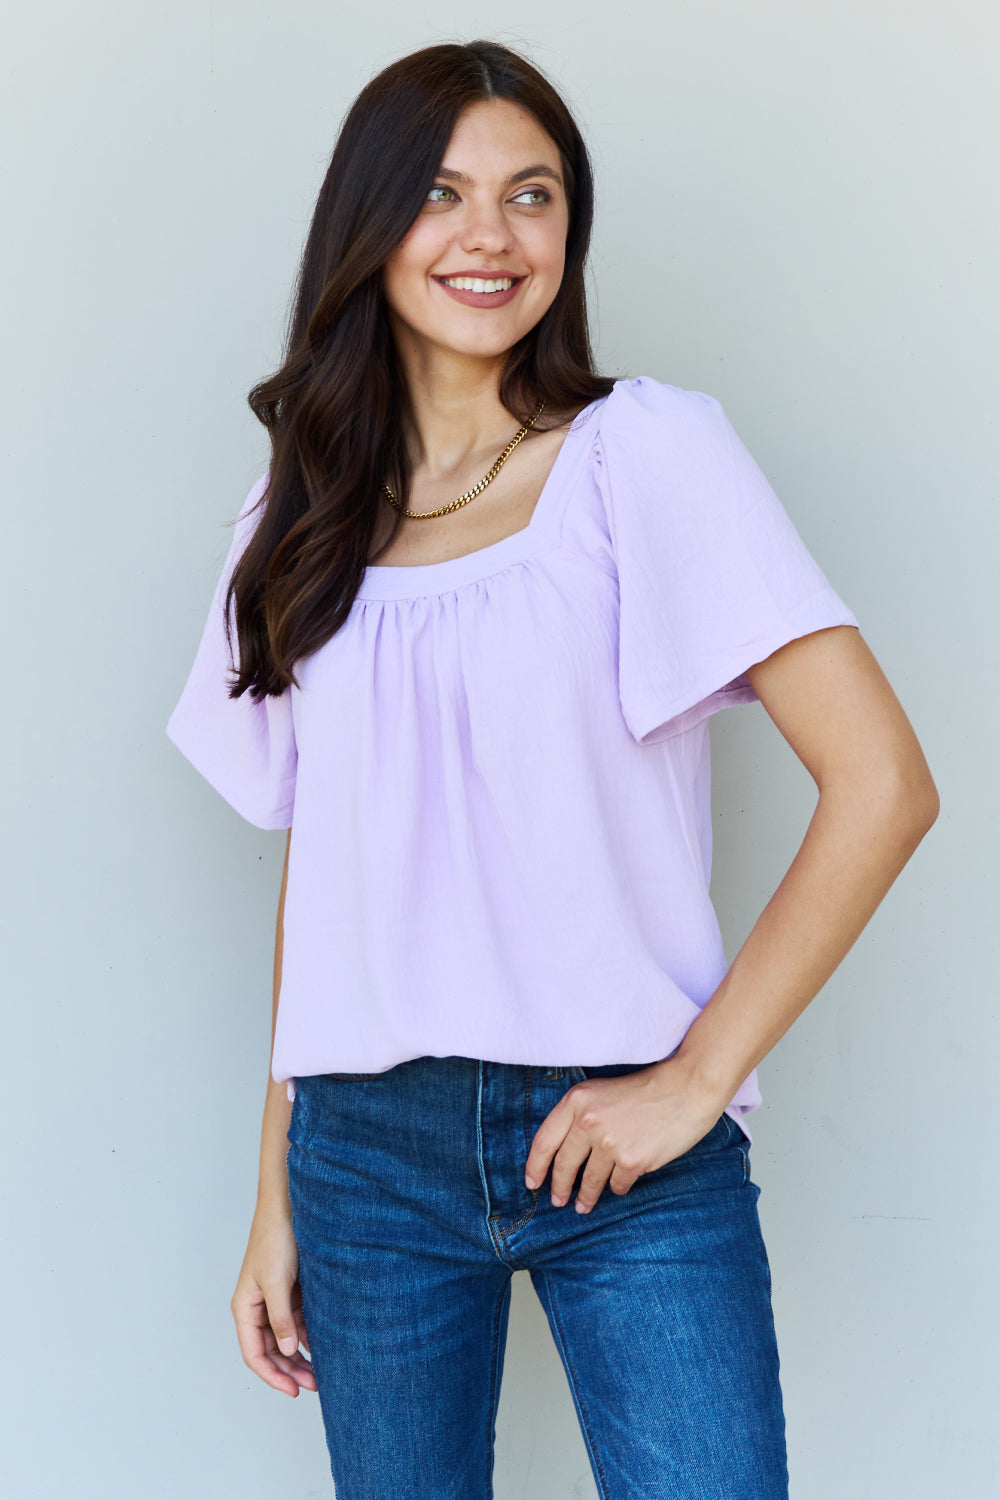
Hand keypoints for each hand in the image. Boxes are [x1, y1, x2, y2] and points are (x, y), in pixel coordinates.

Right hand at [231, 1204, 316, 1396]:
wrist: (289, 1207)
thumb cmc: (275, 1239)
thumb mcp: (277, 1282)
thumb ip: (281, 1318)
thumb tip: (288, 1351)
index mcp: (244, 1308)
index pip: (254, 1355)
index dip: (272, 1376)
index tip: (293, 1391)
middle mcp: (257, 1308)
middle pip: (270, 1351)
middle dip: (290, 1371)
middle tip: (314, 1386)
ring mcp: (274, 1301)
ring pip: (285, 1340)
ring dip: (300, 1357)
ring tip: (321, 1374)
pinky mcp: (290, 1292)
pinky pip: (298, 1323)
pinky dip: (308, 1337)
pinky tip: (324, 1348)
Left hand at [523, 1058, 724, 1213]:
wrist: (687, 1087)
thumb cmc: (646, 1088)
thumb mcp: (602, 1092)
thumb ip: (580, 1116)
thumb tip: (563, 1152)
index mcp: (577, 1100)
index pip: (544, 1141)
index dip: (535, 1167)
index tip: (532, 1183)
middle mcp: (588, 1122)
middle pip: (563, 1165)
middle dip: (558, 1188)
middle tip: (558, 1201)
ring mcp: (610, 1143)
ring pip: (589, 1180)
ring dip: (585, 1197)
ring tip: (583, 1206)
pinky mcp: (632, 1161)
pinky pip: (616, 1185)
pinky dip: (616, 1188)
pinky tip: (618, 1186)